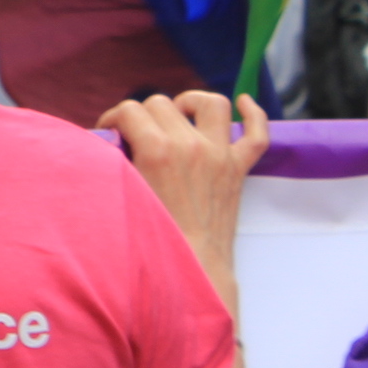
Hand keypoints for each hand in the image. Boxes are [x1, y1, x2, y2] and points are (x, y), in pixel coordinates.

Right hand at [98, 91, 267, 284]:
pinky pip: (257, 134)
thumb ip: (116, 158)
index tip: (109, 133)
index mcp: (157, 150)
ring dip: (190, 103)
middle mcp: (190, 144)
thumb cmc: (151, 233)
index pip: (129, 110)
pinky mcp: (239, 169)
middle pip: (161, 103)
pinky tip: (244, 102)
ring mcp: (219, 154)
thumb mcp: (123, 190)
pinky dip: (253, 114)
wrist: (191, 265)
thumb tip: (111, 139)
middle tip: (135, 135)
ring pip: (211, 104)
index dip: (113, 119)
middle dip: (143, 115)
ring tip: (178, 115)